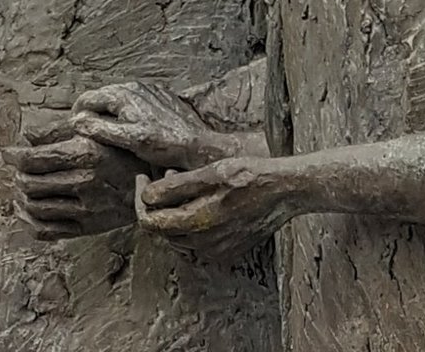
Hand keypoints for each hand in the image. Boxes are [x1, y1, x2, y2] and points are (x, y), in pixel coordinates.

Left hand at [4, 122, 142, 240]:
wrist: (155, 180)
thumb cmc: (125, 151)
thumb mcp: (97, 131)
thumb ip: (61, 131)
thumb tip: (28, 135)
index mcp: (85, 153)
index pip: (33, 159)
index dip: (13, 156)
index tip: (7, 153)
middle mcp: (83, 182)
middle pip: (30, 183)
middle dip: (17, 175)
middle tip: (17, 169)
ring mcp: (85, 208)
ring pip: (35, 207)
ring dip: (21, 198)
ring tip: (21, 188)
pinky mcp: (87, 227)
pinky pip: (47, 230)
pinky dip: (29, 222)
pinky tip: (28, 211)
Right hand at [72, 82, 236, 171]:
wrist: (196, 143)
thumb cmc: (163, 143)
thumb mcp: (127, 139)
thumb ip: (100, 128)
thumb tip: (76, 121)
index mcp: (123, 94)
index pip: (88, 98)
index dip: (77, 114)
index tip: (73, 130)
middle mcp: (134, 86)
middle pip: (101, 96)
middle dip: (91, 112)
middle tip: (87, 133)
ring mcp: (147, 90)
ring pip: (117, 98)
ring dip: (108, 111)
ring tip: (106, 132)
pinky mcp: (158, 96)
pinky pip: (133, 100)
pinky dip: (124, 110)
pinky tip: (129, 126)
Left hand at [136, 156, 299, 260]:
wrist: (284, 191)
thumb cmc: (251, 175)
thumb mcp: (211, 172)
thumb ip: (176, 187)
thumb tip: (147, 196)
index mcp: (197, 223)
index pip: (149, 222)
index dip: (140, 199)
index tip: (142, 178)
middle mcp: (204, 244)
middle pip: (162, 231)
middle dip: (158, 204)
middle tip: (167, 177)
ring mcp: (216, 251)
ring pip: (178, 238)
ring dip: (174, 214)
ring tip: (187, 186)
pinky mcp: (227, 252)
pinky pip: (197, 243)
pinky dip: (191, 225)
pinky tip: (203, 203)